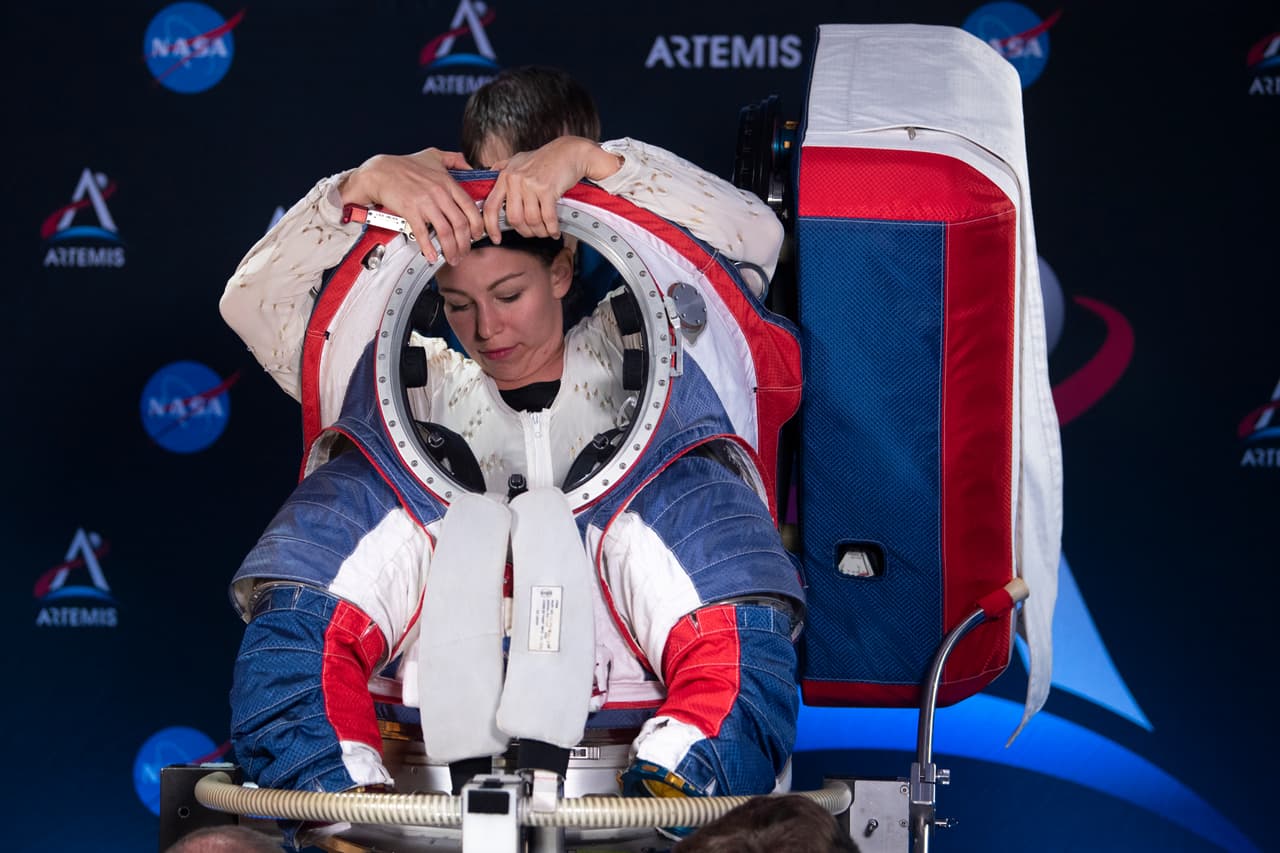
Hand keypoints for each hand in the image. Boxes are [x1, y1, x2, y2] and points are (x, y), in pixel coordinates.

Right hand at [339, 149, 483, 264]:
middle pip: (461, 224)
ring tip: (452, 258)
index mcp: (447, 182)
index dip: (477, 226)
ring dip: (451, 249)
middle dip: (465, 244)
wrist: (380, 171)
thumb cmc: (405, 165)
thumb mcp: (434, 155)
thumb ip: (455, 159)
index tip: (477, 236)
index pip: (471, 208)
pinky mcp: (410, 210)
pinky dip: (429, 248)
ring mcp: (425, 202)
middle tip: (464, 252)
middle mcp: (439, 192)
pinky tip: (432, 256)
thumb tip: (470, 166)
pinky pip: (423, 233)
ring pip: (446, 232)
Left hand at [483, 137, 623, 242]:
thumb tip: (488, 177)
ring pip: (531, 220)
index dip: (491, 226)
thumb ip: (502, 168)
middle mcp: (515, 180)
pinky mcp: (547, 189)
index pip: (490, 206)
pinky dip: (552, 228)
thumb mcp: (518, 160)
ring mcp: (530, 184)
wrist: (569, 152)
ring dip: (540, 231)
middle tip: (532, 233)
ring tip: (545, 232)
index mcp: (505, 176)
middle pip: (514, 219)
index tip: (496, 238)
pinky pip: (547, 218)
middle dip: (524, 231)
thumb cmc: (545, 158)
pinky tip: (554, 231)